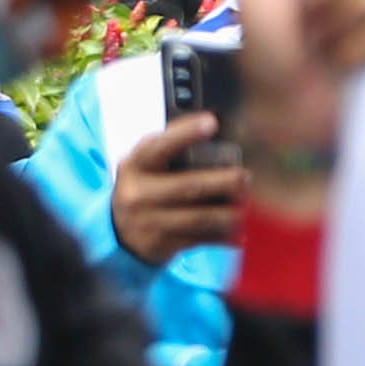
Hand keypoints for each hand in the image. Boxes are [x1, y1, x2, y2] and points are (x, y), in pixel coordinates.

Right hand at [109, 114, 241, 256]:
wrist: (120, 232)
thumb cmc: (145, 187)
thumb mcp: (146, 165)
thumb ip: (172, 149)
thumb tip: (216, 125)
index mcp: (135, 164)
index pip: (160, 146)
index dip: (186, 133)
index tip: (212, 122)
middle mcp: (138, 192)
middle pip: (189, 186)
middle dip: (223, 182)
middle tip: (244, 177)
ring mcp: (148, 221)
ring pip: (198, 217)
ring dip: (228, 213)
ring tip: (243, 207)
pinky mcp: (161, 244)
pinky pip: (200, 239)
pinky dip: (223, 237)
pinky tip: (238, 234)